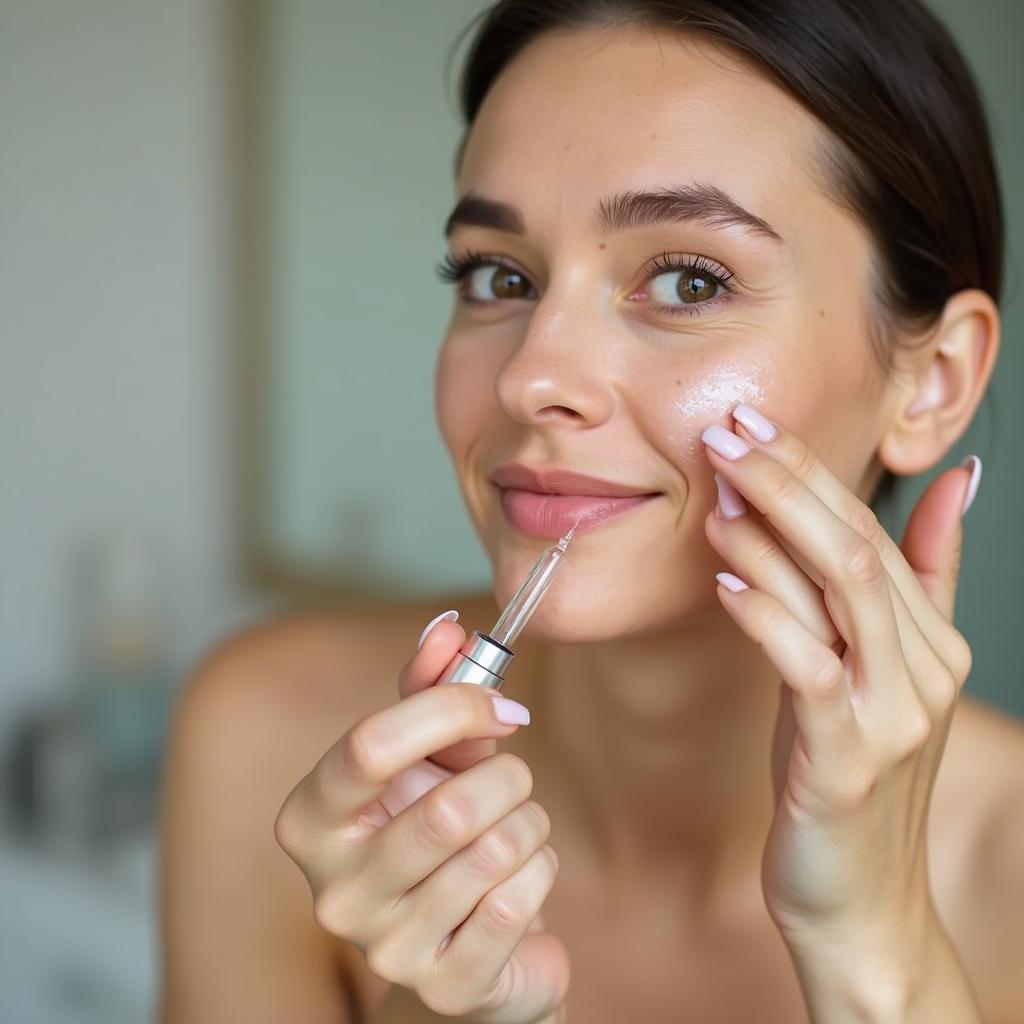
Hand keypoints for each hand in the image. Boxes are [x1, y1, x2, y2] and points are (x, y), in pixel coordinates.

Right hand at [274, 618, 569, 1023]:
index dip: (451, 709)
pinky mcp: (444, 989)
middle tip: (514, 780)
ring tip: (517, 828)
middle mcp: (334, 889)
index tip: (498, 707)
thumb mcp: (429, 754)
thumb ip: (431, 688)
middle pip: (448, 806)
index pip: (370, 744)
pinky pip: (520, 900)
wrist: (465, 944)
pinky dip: (540, 869)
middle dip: (508, 778)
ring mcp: (385, 947)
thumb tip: (447, 630)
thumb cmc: (438, 830)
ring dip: (529, 823)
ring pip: (495, 849)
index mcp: (311, 818)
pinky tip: (522, 876)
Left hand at [701, 403, 977, 953]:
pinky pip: (807, 667)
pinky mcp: (848, 757)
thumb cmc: (850, 775)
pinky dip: (767, 615)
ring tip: (718, 490)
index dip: (809, 470)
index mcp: (929, 639)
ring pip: (840, 591)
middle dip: (789, 480)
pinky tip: (726, 581)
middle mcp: (923, 668)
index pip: (870, 529)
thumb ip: (920, 581)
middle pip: (857, 545)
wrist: (860, 900)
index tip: (751, 423)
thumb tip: (957, 483)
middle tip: (728, 432)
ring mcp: (892, 713)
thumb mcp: (883, 673)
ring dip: (774, 532)